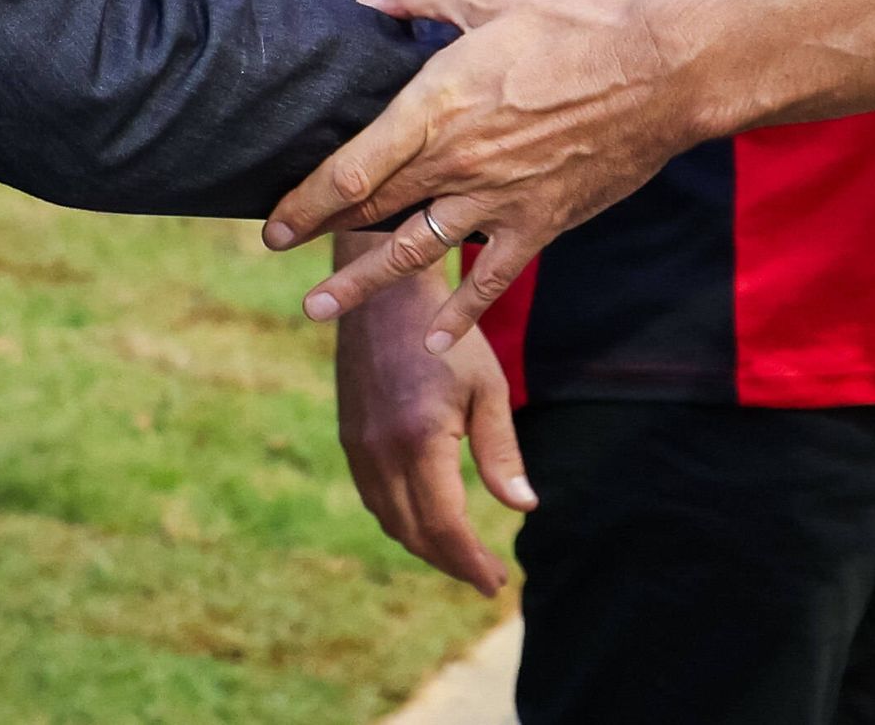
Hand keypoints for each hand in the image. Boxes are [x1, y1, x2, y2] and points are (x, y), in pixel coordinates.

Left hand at [266, 0, 709, 348]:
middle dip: (319, 238)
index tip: (271, 225)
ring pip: (413, 253)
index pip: (349, 170)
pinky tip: (435, 339)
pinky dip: (459, 314)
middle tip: (281, 256)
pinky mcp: (539, 224)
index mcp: (435, 106)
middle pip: (370, 212)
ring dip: (364, 284)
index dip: (302, 203)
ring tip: (321, 310)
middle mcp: (457, 162)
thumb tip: (370, 0)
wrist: (659, 70)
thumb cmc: (574, 25)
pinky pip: (489, 281)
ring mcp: (497, 201)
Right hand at [333, 244, 532, 592]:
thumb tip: (524, 507)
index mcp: (419, 441)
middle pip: (415, 532)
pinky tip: (426, 518)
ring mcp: (359, 447)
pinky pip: (374, 497)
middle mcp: (381, 452)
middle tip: (485, 575)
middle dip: (452, 561)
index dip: (471, 561)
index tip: (495, 582)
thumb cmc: (446, 335)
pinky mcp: (350, 437)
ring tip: (461, 554)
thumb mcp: (488, 388)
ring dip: (425, 545)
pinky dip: (401, 519)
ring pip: (390, 519)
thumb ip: (501, 452)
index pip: (444, 525)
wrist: (385, 293)